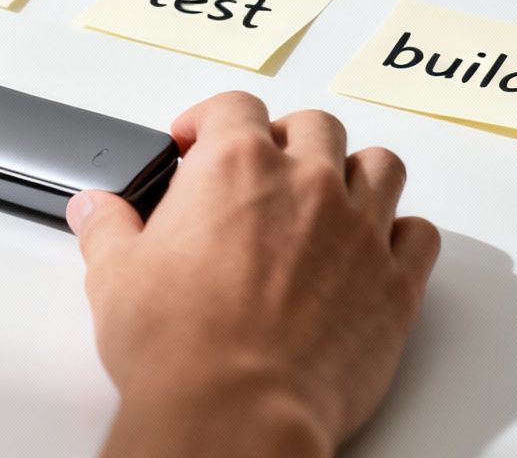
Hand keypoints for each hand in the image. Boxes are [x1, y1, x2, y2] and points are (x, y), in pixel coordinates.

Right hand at [70, 92, 440, 457]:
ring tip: (327, 197)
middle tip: (261, 169)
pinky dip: (400, 233)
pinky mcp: (396, 286)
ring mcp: (360, 232)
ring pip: (380, 166)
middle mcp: (306, 184)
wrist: (238, 410)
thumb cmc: (181, 345)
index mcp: (235, 166)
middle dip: (286, 138)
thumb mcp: (115, 275)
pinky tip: (373, 248)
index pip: (235, 106)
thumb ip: (108, 229)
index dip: (210, 119)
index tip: (195, 142)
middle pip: (315, 126)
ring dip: (353, 172)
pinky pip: (420, 235)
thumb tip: (96, 210)